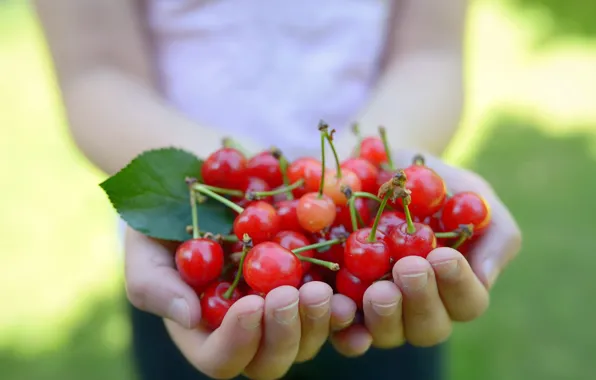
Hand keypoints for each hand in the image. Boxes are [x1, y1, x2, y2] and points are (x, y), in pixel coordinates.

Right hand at [124, 227, 361, 378]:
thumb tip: (188, 317)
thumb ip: (155, 286)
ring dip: (316, 322)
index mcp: (207, 331)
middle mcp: (248, 331)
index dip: (237, 342)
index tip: (248, 305)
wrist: (203, 187)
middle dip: (283, 334)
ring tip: (318, 290)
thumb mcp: (144, 250)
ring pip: (307, 341)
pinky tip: (353, 295)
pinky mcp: (309, 284)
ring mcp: (282, 311)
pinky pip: (333, 309)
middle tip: (287, 295)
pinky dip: (345, 310)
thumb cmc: (163, 222)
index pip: (221, 359)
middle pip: (271, 360)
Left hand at [333, 150, 521, 349]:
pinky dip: (342, 324)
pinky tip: (340, 307)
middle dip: (420, 300)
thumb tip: (483, 277)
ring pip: (387, 333)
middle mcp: (419, 306)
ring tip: (377, 288)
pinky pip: (343, 328)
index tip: (442, 255)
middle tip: (408, 268)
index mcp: (455, 287)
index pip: (467, 302)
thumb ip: (493, 232)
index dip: (457, 285)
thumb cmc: (435, 184)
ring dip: (384, 314)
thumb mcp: (471, 195)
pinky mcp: (343, 302)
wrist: (378, 167)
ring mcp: (380, 309)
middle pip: (428, 328)